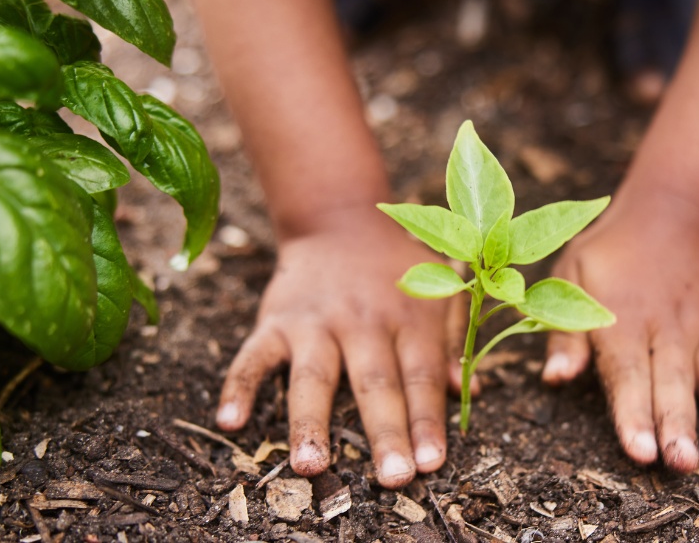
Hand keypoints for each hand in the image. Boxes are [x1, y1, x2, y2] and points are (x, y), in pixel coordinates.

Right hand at [214, 207, 454, 487]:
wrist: (339, 220)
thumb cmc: (396, 268)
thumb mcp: (436, 292)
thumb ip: (453, 341)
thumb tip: (469, 392)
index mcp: (408, 318)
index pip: (421, 376)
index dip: (428, 420)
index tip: (432, 463)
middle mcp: (362, 321)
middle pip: (374, 384)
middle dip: (384, 433)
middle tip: (393, 479)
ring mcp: (315, 322)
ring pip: (313, 377)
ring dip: (310, 423)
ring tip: (311, 466)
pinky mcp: (274, 320)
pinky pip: (253, 357)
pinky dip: (238, 387)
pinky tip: (229, 423)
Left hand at [541, 192, 698, 471]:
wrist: (672, 215)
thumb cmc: (610, 254)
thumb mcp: (571, 278)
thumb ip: (565, 333)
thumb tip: (554, 378)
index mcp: (624, 322)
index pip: (628, 375)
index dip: (634, 414)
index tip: (641, 453)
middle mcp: (669, 331)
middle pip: (676, 384)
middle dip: (681, 427)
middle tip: (684, 464)